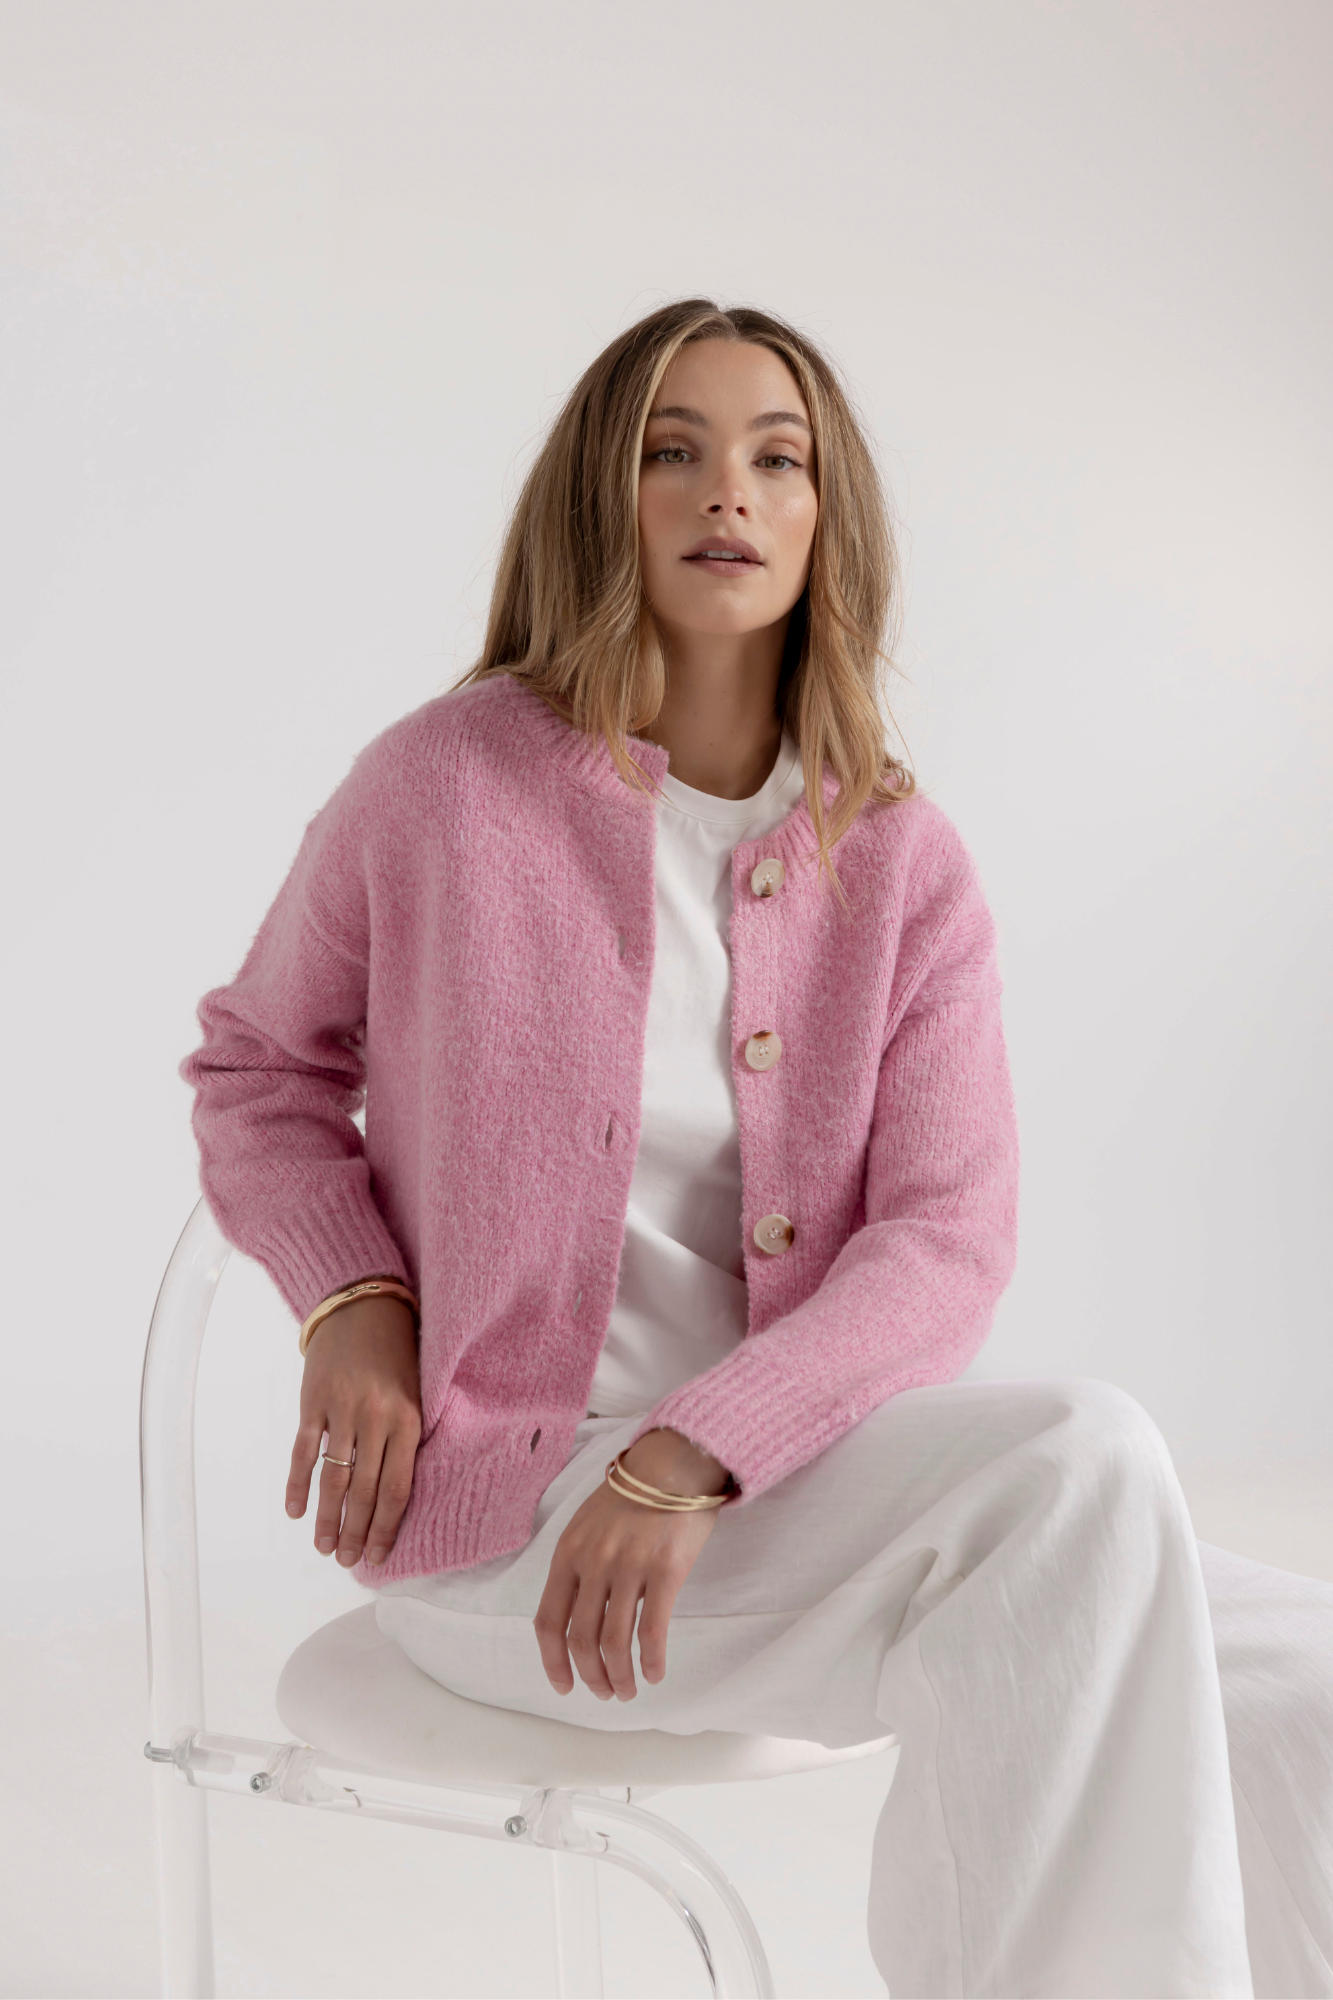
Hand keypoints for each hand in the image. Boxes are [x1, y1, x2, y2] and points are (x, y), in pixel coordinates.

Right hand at [285, 1293, 421, 1568]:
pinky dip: (297, 1483)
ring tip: (324, 1547)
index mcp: (409, 1420)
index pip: (397, 1489)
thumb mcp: (417, 1392)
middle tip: (347, 1561)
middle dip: (356, 1532)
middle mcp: (377, 1418)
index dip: (386, 1528)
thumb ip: (406, 1438)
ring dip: (327, 1518)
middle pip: (365, 1491)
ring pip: (334, 1478)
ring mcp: (343, 1410)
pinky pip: (304, 1451)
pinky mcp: (314, 1401)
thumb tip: (393, 1496)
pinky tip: (295, 1510)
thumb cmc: (397, 1352)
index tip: (379, 1556)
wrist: (364, 1304)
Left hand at [533, 1428, 731, 1700]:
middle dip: (590, 1676)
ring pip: (614, 1641)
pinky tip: (655, 1674)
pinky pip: (652, 1629)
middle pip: (580, 1639)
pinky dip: (650, 1660)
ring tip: (628, 1690)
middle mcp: (592, 1562)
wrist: (674, 1461)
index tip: (563, 1686)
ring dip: (620, 1676)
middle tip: (604, 1693)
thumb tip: (575, 1614)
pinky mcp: (665, 1569)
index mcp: (567, 1552)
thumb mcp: (588, 1524)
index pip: (547, 1621)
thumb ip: (578, 1565)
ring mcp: (628, 1565)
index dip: (552, 1662)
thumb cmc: (633, 1495)